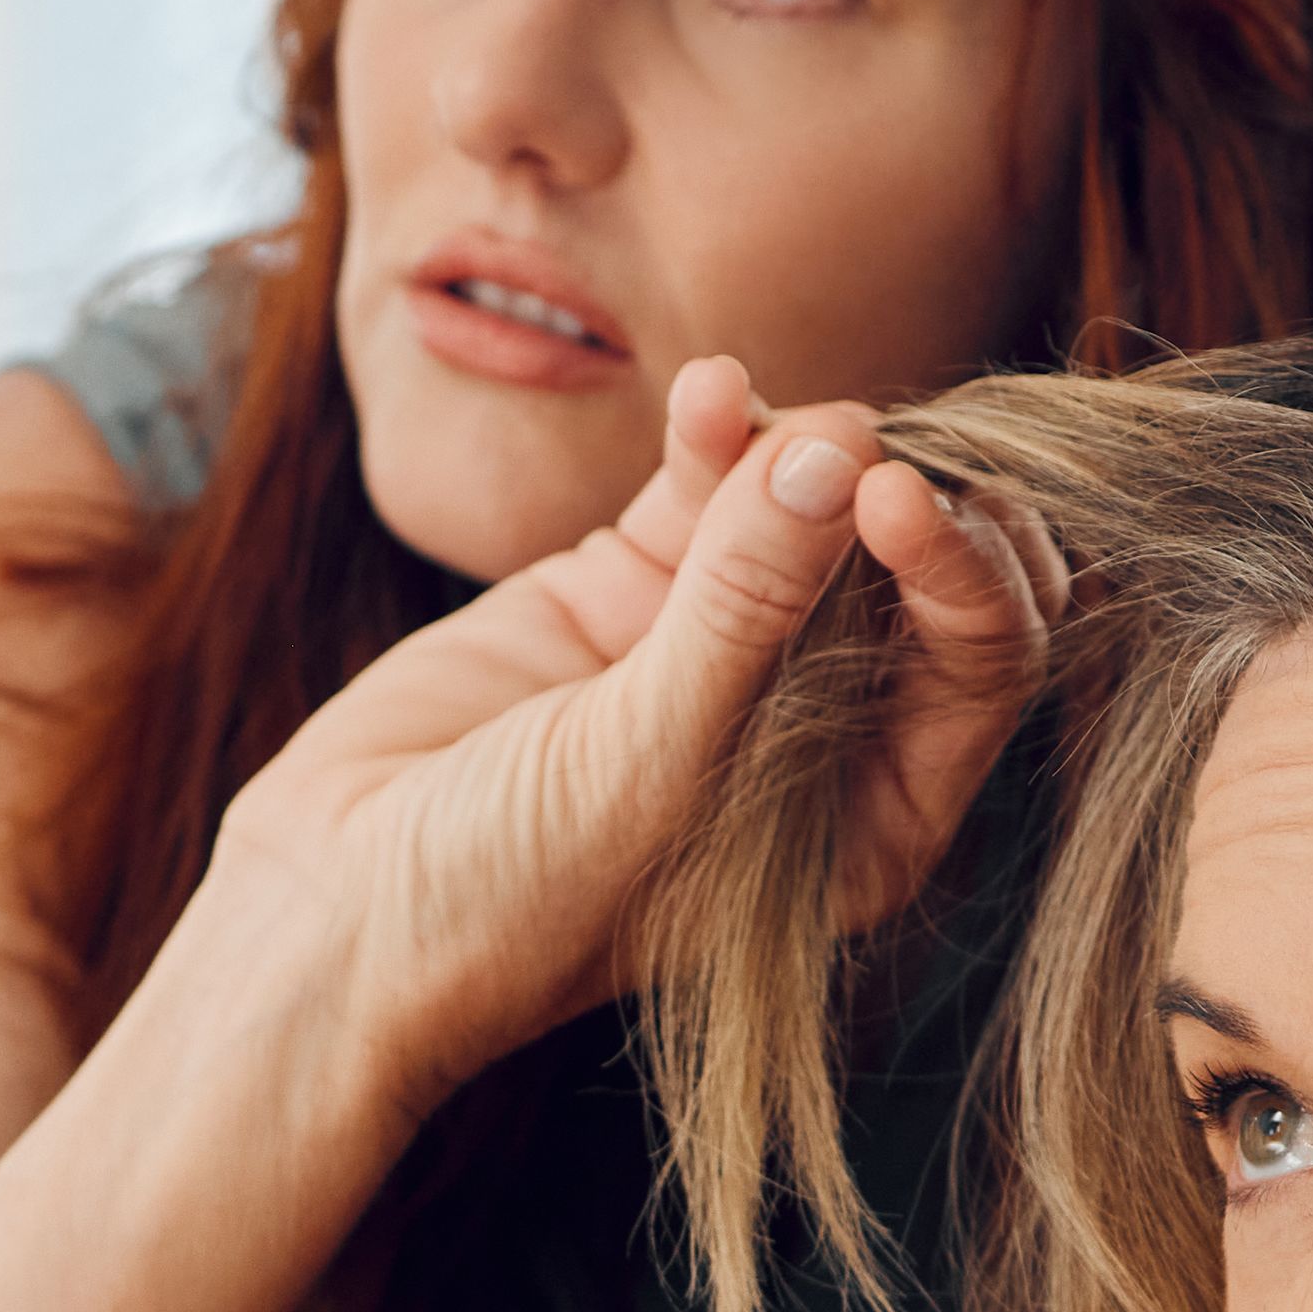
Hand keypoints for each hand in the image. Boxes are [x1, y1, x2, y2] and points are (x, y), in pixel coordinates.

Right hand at [200, 352, 1049, 1120]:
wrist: (330, 920)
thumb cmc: (511, 901)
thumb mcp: (644, 764)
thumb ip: (746, 610)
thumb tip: (844, 452)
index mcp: (871, 816)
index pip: (982, 664)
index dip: (962, 567)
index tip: (891, 496)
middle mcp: (819, 731)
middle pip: (922, 572)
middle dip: (897, 487)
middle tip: (842, 440)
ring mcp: (724, 653)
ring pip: (815, 509)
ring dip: (797, 442)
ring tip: (739, 411)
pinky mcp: (630, 595)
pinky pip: (708, 489)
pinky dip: (717, 432)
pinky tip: (705, 391)